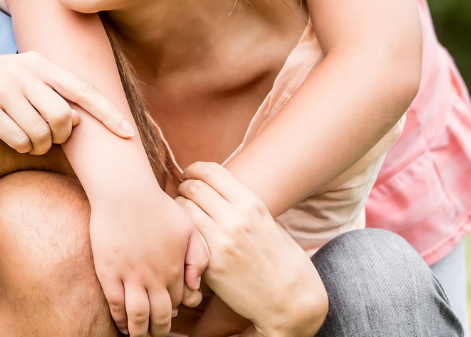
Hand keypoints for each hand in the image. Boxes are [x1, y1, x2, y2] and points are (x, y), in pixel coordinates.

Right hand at [0, 53, 134, 154]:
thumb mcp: (20, 79)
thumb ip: (51, 94)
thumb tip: (78, 121)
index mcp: (37, 62)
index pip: (82, 89)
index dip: (108, 114)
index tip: (128, 134)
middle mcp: (21, 71)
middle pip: (63, 119)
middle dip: (60, 138)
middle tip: (48, 140)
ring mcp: (2, 88)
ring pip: (41, 134)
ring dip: (38, 146)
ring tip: (24, 138)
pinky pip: (18, 140)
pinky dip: (20, 147)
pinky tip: (9, 138)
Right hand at [86, 179, 199, 335]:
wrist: (125, 192)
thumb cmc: (157, 205)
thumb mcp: (188, 227)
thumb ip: (198, 256)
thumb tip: (195, 285)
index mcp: (175, 268)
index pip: (179, 301)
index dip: (175, 310)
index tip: (170, 314)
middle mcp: (155, 277)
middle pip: (161, 316)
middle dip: (160, 330)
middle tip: (156, 334)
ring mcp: (131, 276)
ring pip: (138, 317)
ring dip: (139, 331)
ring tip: (138, 335)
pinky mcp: (109, 272)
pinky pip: (115, 305)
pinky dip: (119, 319)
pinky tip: (120, 323)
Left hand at [175, 163, 327, 336]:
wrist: (291, 302)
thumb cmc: (283, 262)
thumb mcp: (269, 223)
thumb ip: (244, 206)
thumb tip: (218, 190)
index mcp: (252, 205)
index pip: (212, 172)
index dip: (195, 169)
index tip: (190, 173)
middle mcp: (236, 219)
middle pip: (193, 187)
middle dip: (184, 187)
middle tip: (182, 194)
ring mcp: (222, 242)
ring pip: (184, 210)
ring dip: (179, 208)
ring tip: (181, 215)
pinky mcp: (211, 265)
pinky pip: (187, 237)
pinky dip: (182, 233)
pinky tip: (185, 237)